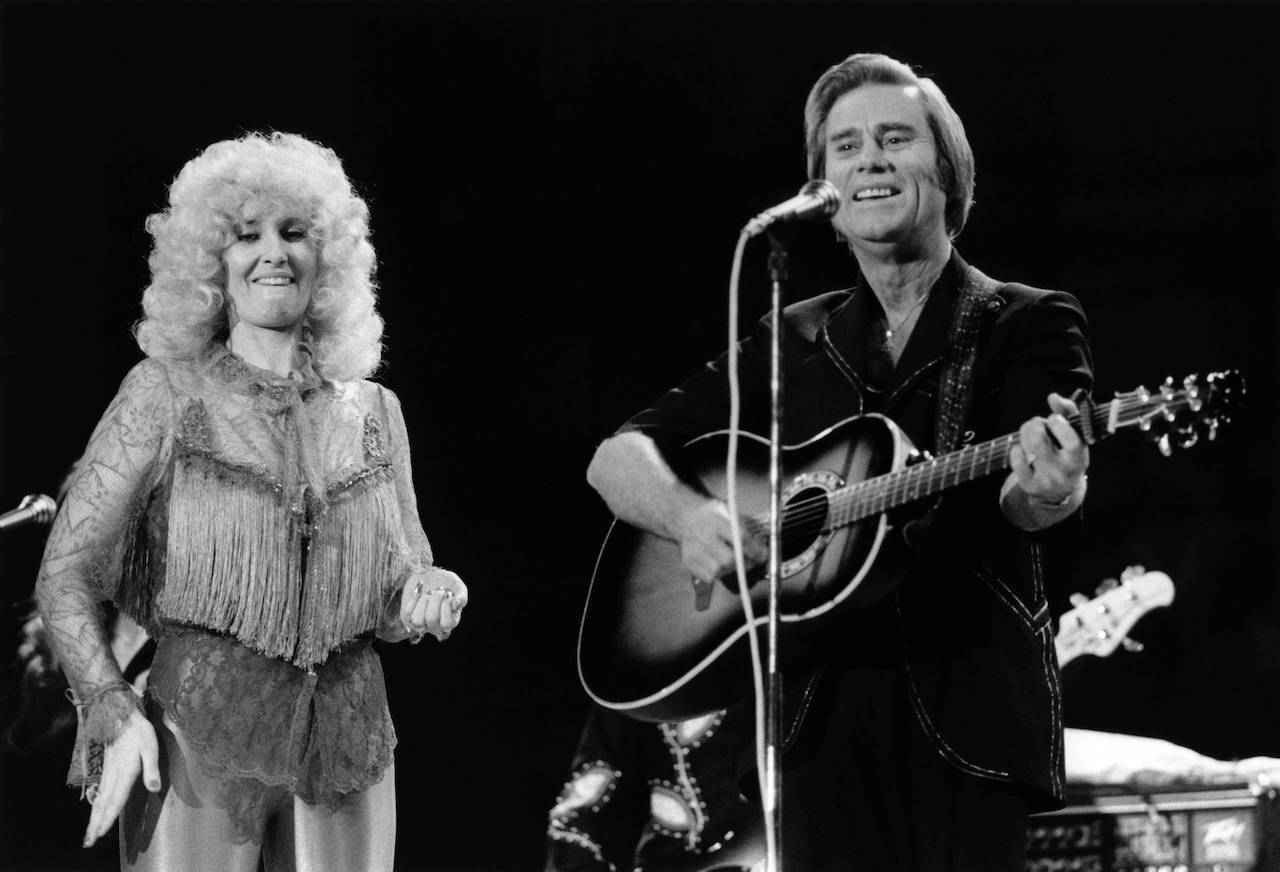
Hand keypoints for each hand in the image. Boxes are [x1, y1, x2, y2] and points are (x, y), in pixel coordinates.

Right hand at [84, 708, 159, 846]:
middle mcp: (112, 775)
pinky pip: (99, 793)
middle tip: (88, 842)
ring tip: (88, 835)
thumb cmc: (139, 732)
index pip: (116, 797)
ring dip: (93, 818)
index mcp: (124, 771)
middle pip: (102, 803)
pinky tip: (94, 813)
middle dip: (96, 824)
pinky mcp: (106, 771)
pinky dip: (95, 806)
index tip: (101, 832)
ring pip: (98, 800)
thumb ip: (152, 768)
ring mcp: (107, 773)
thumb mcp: (151, 747)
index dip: (110, 815)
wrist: (120, 715)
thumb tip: (154, 788)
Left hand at [400, 566, 467, 641]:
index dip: (446, 607)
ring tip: (428, 594)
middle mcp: (435, 626)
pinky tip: (420, 591)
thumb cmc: (445, 582)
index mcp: (450, 620)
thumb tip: (457, 604)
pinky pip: (407, 612)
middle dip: (435, 600)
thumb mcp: (457, 585)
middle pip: (432, 620)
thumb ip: (462, 595)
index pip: (448, 623)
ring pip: (418, 620)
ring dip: (423, 602)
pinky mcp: (408, 617)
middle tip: (438, 591)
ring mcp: (421, 623)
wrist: (427, 574)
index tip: (448, 593)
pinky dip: (414, 598)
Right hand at [673, 499, 763, 583]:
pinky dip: (718, 574)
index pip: (740, 539)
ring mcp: (692, 550)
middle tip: (752, 561)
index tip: (763, 554)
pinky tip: (720, 564)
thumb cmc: (714, 515)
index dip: (755, 550)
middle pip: (728, 559)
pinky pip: (708, 577)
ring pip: (719, 571)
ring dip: (731, 569)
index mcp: (715, 519)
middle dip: (744, 563)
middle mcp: (701, 535)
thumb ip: (744, 529)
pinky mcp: (687, 562)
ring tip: (734, 561)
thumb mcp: (729, 511)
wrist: (687, 516)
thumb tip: (762, 550)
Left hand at [1009, 392, 1089, 504]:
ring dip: (1025, 433)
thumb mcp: (1075, 435)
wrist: (1060, 491)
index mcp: (1079, 459)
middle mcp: (1064, 472)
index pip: (1071, 441)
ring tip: (1030, 432)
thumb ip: (1068, 413)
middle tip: (1037, 423)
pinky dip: (1016, 449)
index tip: (1053, 418)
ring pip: (1027, 447)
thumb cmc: (1067, 454)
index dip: (1058, 424)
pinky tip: (1022, 449)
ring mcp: (1047, 481)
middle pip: (1039, 440)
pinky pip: (1016, 461)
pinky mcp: (1031, 487)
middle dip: (1035, 424)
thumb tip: (1053, 397)